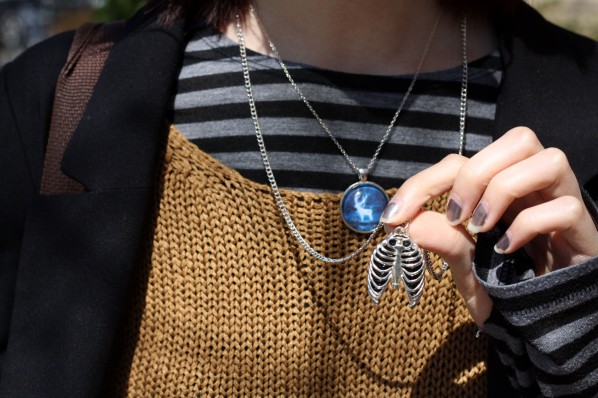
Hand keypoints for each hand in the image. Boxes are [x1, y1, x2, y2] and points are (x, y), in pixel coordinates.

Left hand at [380, 127, 597, 325]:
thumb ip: (444, 244)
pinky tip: (507, 249)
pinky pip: (566, 208)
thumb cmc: (504, 289)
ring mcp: (560, 204)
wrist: (542, 324)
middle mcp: (533, 188)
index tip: (394, 217)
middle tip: (455, 216)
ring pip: (550, 158)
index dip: (424, 182)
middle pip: (518, 138)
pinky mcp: (584, 231)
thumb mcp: (465, 268)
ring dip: (503, 189)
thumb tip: (411, 223)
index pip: (462, 161)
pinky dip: (530, 224)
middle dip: (475, 173)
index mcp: (499, 189)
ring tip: (480, 227)